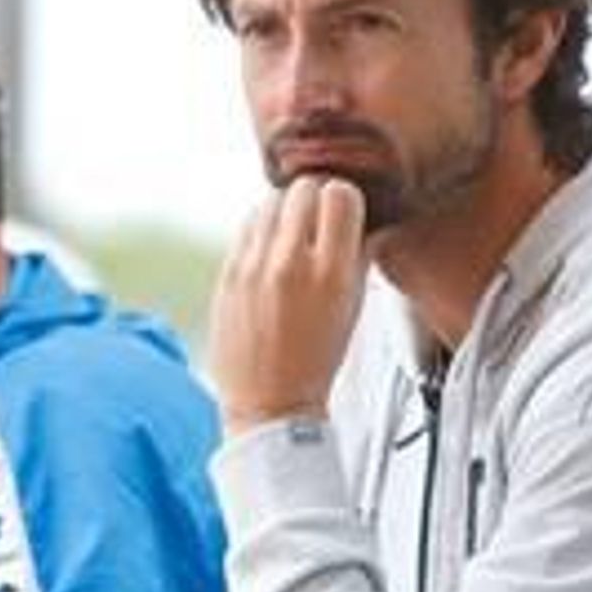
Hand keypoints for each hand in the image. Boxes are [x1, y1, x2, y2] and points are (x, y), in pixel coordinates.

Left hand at [209, 176, 366, 434]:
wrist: (269, 402)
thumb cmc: (316, 359)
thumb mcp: (352, 307)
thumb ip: (359, 255)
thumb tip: (363, 217)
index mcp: (331, 273)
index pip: (340, 195)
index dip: (345, 200)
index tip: (344, 213)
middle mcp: (290, 263)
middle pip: (303, 188)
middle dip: (315, 199)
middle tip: (318, 220)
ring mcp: (254, 266)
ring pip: (270, 200)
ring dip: (286, 209)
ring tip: (292, 234)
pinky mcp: (227, 272)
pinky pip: (247, 225)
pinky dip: (262, 228)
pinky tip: (269, 249)